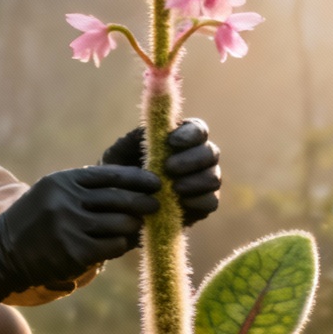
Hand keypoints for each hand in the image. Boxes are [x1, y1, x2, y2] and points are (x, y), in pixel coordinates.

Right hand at [0, 165, 160, 310]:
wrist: (4, 252)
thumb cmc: (37, 220)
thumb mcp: (55, 192)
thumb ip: (86, 187)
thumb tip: (131, 186)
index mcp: (64, 181)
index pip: (111, 175)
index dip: (138, 179)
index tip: (156, 182)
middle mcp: (67, 201)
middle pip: (120, 199)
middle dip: (143, 202)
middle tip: (157, 205)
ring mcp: (70, 227)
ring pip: (120, 224)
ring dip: (133, 226)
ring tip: (137, 226)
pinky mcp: (75, 253)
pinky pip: (112, 246)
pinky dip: (120, 245)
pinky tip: (120, 243)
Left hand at [100, 118, 221, 225]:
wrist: (118, 207)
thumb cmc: (121, 171)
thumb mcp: (120, 153)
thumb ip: (136, 137)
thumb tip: (151, 127)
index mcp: (183, 138)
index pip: (198, 129)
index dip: (190, 134)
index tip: (172, 142)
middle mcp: (198, 158)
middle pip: (211, 153)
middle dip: (192, 159)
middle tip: (169, 168)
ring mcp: (203, 182)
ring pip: (214, 177)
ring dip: (196, 181)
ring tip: (173, 188)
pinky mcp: (202, 205)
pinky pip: (211, 202)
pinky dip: (198, 201)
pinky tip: (180, 203)